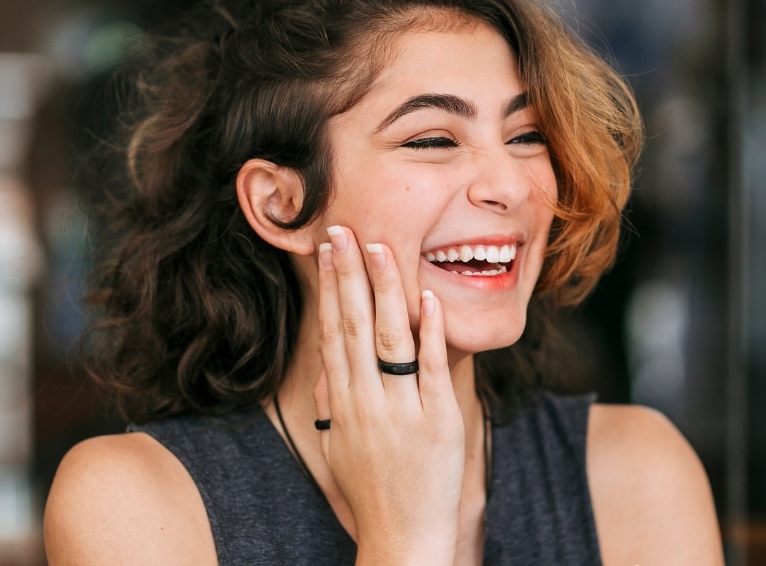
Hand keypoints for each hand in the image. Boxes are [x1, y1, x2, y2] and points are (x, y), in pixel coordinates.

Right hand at [313, 225, 464, 563]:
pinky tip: (428, 298)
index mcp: (344, 404)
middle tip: (343, 230)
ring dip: (386, 290)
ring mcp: (403, 411)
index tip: (327, 250)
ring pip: (390, 339)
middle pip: (355, 326)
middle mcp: (367, 402)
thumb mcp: (339, 445)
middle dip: (349, 275)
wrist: (403, 539)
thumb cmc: (372, 491)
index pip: (333, 332)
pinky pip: (431, 370)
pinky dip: (430, 333)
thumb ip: (334, 402)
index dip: (330, 289)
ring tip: (381, 249)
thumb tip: (329, 364)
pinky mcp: (438, 422)